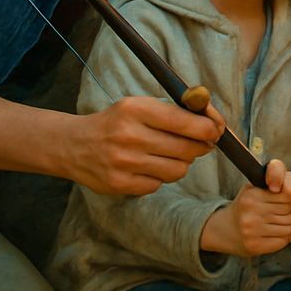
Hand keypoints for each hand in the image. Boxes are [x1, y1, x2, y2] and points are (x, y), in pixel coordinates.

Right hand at [67, 96, 222, 195]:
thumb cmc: (116, 122)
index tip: (216, 130)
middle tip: (199, 144)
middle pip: (186, 148)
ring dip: (181, 163)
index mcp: (135, 109)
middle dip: (200, 146)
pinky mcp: (120, 184)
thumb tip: (213, 123)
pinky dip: (161, 176)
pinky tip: (148, 166)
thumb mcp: (139, 106)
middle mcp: (129, 135)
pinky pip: (159, 184)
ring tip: (169, 154)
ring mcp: (124, 162)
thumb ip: (174, 111)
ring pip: (177, 170)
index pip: (186, 122)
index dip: (208, 128)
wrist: (74, 145)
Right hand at [202, 159, 290, 256]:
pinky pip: (282, 242)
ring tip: (279, 225)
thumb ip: (274, 187)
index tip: (288, 202)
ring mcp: (252, 231)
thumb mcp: (254, 189)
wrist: (225, 229)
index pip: (289, 196)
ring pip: (289, 229)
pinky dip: (282, 239)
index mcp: (252, 195)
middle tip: (284, 215)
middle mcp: (251, 213)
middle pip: (290, 214)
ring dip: (288, 228)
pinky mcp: (255, 246)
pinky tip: (274, 235)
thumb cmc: (246, 207)